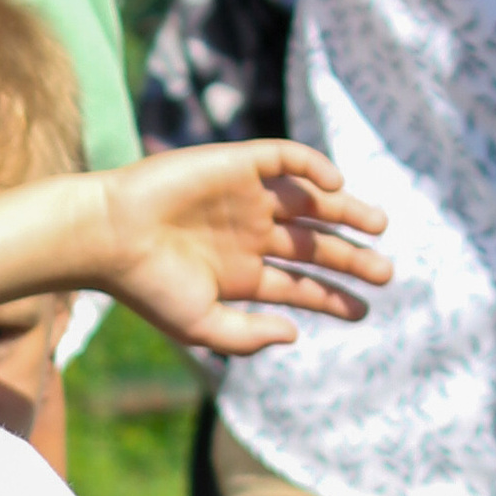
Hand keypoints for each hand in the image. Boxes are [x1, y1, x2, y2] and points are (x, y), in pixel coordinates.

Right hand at [100, 140, 390, 355]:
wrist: (109, 237)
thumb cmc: (147, 286)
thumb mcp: (201, 326)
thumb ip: (247, 336)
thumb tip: (296, 333)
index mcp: (241, 274)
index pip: (299, 285)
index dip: (333, 297)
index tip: (364, 310)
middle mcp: (249, 235)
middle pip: (313, 245)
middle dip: (350, 258)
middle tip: (386, 272)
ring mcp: (246, 198)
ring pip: (310, 201)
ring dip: (346, 211)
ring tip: (379, 226)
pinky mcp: (238, 164)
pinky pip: (287, 159)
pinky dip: (314, 167)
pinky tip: (336, 184)